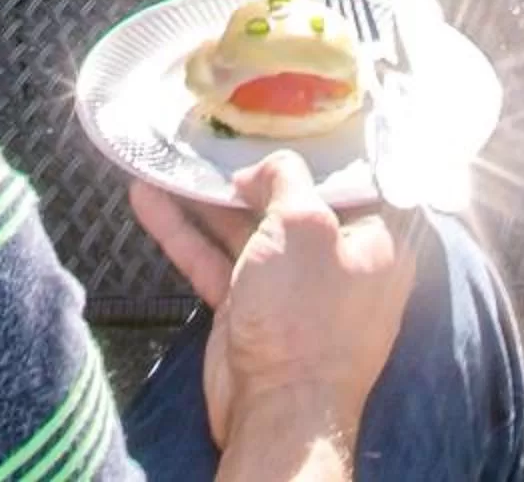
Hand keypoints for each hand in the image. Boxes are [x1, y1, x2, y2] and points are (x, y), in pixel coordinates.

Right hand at [132, 155, 414, 457]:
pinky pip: (215, 259)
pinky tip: (147, 199)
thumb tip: (263, 172)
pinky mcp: (250, 309)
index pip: (358, 177)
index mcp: (375, 239)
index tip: (295, 108)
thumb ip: (287, 178)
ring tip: (168, 155)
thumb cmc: (307, 316)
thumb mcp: (304, 224)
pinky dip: (183, 231)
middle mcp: (337, 260)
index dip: (327, 142)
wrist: (276, 414)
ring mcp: (290, 287)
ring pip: (244, 226)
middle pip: (293, 198)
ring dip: (204, 196)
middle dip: (254, 166)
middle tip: (221, 126)